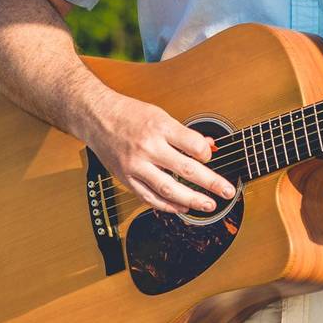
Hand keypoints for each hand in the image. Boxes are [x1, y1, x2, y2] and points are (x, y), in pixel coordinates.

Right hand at [84, 91, 236, 213]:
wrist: (95, 117)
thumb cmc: (129, 114)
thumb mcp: (159, 115)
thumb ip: (183, 134)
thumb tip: (208, 148)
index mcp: (159, 127)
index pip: (193, 145)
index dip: (207, 153)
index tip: (211, 156)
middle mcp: (148, 147)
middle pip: (186, 170)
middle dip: (211, 183)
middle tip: (227, 191)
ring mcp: (136, 166)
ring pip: (169, 189)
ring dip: (192, 200)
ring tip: (209, 205)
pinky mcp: (127, 179)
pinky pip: (150, 198)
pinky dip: (168, 206)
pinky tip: (182, 208)